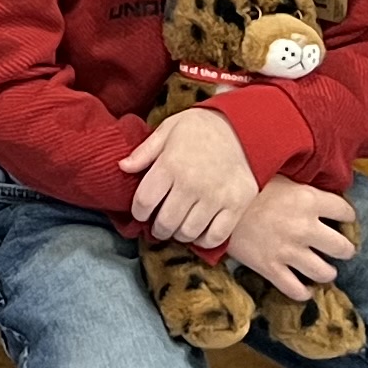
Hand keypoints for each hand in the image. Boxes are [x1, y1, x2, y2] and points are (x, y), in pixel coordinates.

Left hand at [128, 104, 256, 247]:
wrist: (245, 126)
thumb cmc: (202, 127)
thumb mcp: (169, 129)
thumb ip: (145, 151)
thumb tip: (121, 167)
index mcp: (170, 165)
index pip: (144, 202)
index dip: (138, 212)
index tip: (141, 213)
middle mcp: (191, 184)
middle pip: (165, 222)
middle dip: (157, 228)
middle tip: (158, 225)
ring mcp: (215, 197)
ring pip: (188, 232)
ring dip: (179, 234)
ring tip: (178, 227)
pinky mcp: (236, 206)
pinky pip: (215, 236)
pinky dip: (204, 240)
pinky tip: (199, 232)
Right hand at [222, 178, 360, 303]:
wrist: (213, 204)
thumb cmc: (246, 186)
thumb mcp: (279, 176)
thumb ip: (302, 186)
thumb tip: (317, 189)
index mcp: (308, 199)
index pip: (345, 211)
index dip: (346, 216)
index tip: (342, 218)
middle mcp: (304, 227)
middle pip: (343, 248)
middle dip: (344, 249)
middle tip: (339, 248)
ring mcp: (289, 251)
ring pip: (325, 273)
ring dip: (327, 272)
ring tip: (323, 269)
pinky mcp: (271, 268)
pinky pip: (296, 290)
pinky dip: (304, 292)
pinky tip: (304, 287)